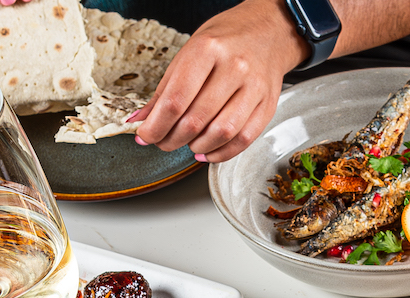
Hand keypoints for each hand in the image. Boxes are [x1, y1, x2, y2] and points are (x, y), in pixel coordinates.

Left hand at [129, 0, 308, 161]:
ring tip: (188, 145)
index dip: (156, 126)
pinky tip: (208, 151)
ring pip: (221, 133)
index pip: (175, 100)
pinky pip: (244, 139)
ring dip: (198, 147)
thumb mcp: (188, 53)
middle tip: (163, 142)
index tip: (145, 136)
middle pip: (196, 120)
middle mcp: (234, 67)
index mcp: (207, 49)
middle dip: (172, 139)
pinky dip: (222, 153)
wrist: (267, 32)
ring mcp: (254, 87)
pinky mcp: (267, 104)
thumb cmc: (224, 41)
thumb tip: (142, 121)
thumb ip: (166, 89)